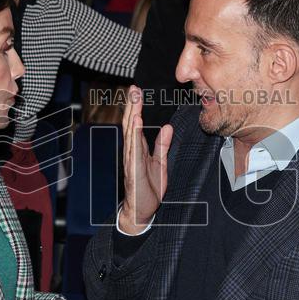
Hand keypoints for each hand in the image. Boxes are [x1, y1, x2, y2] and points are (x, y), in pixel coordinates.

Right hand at [119, 86, 172, 234]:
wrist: (141, 211)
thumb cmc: (149, 188)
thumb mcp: (160, 163)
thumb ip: (162, 145)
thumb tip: (168, 127)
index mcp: (137, 149)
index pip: (136, 124)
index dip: (136, 107)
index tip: (137, 91)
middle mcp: (131, 152)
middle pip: (130, 124)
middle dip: (132, 105)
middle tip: (134, 88)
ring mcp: (131, 160)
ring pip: (130, 133)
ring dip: (132, 115)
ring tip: (135, 101)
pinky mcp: (134, 169)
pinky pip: (134, 149)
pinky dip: (135, 134)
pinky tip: (136, 122)